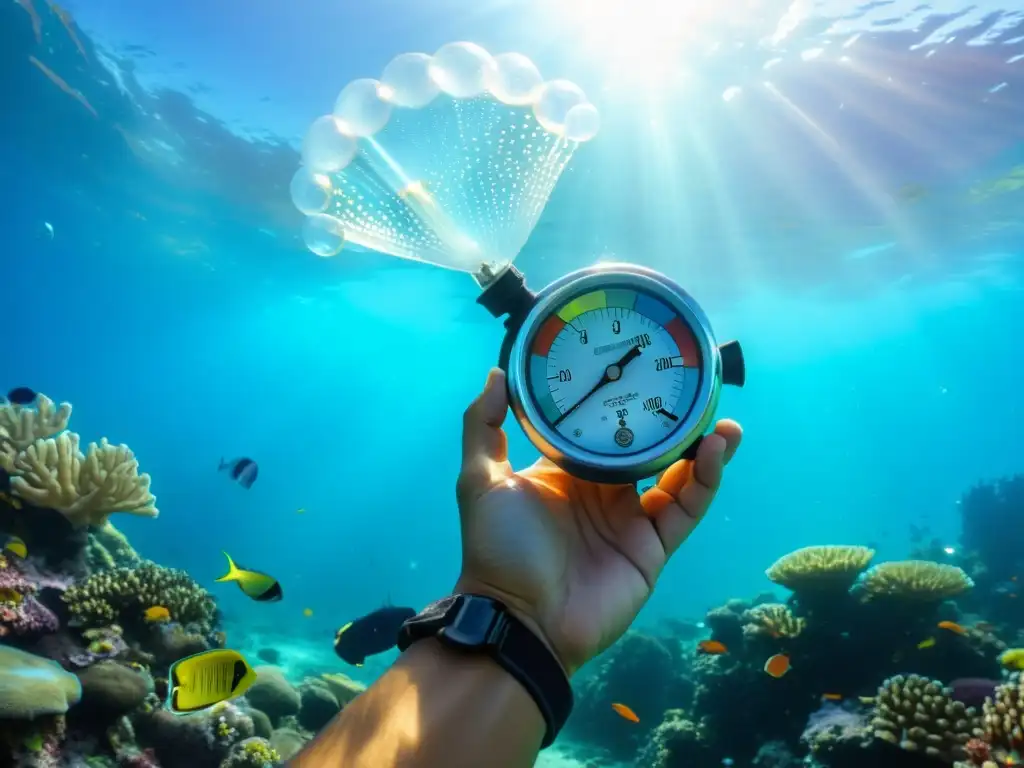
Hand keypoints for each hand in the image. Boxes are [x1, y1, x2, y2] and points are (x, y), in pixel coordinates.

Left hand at [455, 368, 741, 674]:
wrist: (519, 619)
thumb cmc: (497, 548)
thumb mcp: (480, 480)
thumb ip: (483, 427)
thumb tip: (498, 374)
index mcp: (566, 474)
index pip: (601, 429)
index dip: (623, 403)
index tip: (642, 369)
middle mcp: (601, 493)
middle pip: (647, 450)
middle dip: (672, 423)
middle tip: (694, 389)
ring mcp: (630, 521)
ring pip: (676, 477)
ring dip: (702, 449)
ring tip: (723, 420)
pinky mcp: (653, 548)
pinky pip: (686, 510)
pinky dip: (705, 482)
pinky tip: (715, 452)